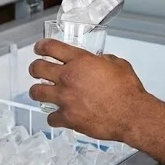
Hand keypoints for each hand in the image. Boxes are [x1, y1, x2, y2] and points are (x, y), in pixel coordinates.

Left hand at [28, 39, 151, 141]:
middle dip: (35, 68)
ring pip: (36, 92)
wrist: (130, 114)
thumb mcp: (118, 64)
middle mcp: (69, 77)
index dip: (41, 46)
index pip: (51, 47)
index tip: (39, 48)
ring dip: (37, 91)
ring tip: (40, 92)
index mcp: (81, 61)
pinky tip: (58, 115)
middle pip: (37, 68)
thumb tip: (100, 61)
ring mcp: (65, 98)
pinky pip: (51, 117)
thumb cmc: (127, 91)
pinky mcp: (67, 118)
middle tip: (36, 69)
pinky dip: (54, 116)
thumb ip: (104, 60)